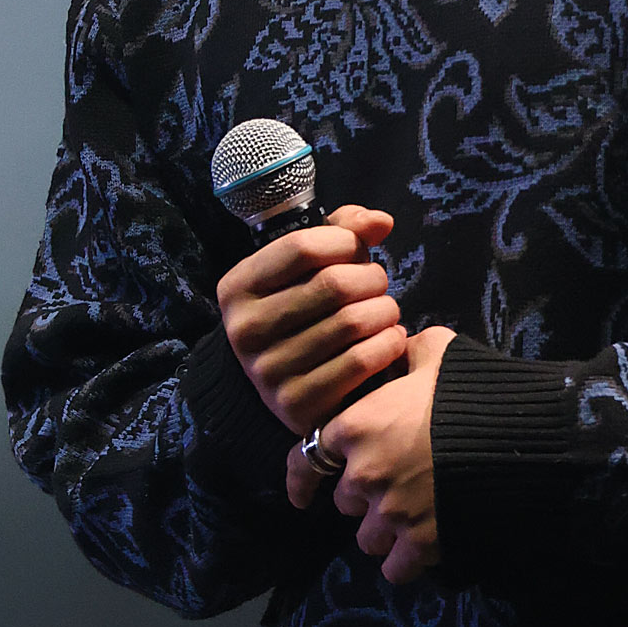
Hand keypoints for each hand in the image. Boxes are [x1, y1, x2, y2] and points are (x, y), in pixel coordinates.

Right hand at [215, 205, 406, 433]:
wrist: (284, 385)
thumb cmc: (302, 310)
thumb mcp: (307, 266)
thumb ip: (342, 231)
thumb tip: (380, 221)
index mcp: (237, 289)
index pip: (303, 246)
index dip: (345, 241)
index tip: (358, 251)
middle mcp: (245, 331)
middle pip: (334, 284)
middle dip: (373, 278)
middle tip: (379, 286)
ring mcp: (269, 372)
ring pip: (353, 322)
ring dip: (386, 311)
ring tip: (386, 312)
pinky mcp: (298, 405)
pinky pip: (361, 362)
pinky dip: (388, 345)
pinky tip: (389, 340)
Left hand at [287, 325, 454, 585]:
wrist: (520, 435)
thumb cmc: (473, 389)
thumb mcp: (436, 349)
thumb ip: (407, 354)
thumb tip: (400, 351)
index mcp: (356, 426)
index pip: (306, 460)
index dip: (302, 480)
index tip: (303, 497)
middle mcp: (364, 474)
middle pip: (347, 501)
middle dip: (366, 496)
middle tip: (396, 486)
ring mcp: (391, 513)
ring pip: (368, 539)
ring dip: (384, 531)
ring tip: (410, 520)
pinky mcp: (421, 543)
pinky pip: (395, 569)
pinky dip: (405, 562)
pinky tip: (420, 552)